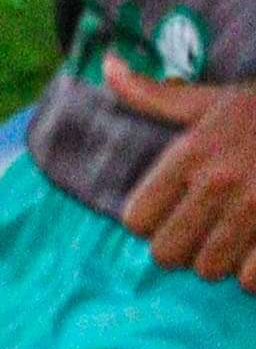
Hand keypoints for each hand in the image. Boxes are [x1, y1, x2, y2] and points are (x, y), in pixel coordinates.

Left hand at [115, 65, 255, 283]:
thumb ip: (155, 96)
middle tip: (202, 236)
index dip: (149, 223)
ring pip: (209, 270)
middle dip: (182, 250)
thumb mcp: (211, 100)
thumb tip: (108, 67)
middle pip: (167, 253)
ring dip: (221, 265)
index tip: (168, 215)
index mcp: (192, 153)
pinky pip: (253, 281)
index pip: (136, 218)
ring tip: (236, 244)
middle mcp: (219, 183)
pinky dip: (255, 277)